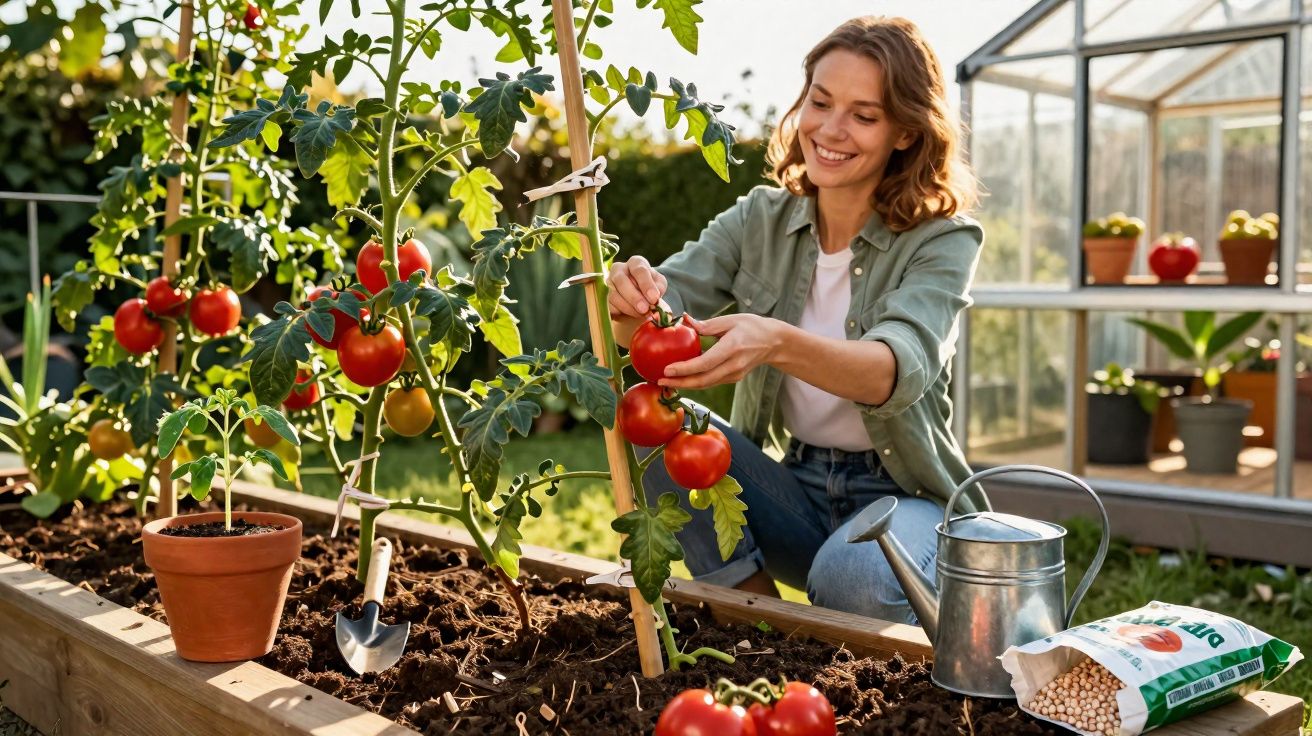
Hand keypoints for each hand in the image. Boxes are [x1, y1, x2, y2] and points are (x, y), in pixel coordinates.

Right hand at [606, 256, 667, 318]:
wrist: (640, 296)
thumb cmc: (650, 287)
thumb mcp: (659, 284)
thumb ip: (659, 287)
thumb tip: (655, 296)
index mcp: (635, 263)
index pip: (639, 270)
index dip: (646, 284)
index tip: (654, 298)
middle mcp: (618, 269)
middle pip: (621, 280)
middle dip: (634, 297)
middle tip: (644, 309)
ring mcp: (608, 282)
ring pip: (613, 294)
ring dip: (628, 306)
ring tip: (640, 314)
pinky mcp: (603, 296)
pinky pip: (608, 304)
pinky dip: (619, 311)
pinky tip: (629, 315)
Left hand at [659, 314, 781, 389]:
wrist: (774, 343)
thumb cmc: (751, 326)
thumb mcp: (731, 320)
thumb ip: (708, 325)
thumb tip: (685, 321)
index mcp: (732, 348)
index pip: (705, 363)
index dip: (685, 369)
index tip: (667, 369)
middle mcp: (733, 365)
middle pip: (703, 380)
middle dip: (680, 382)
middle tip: (660, 380)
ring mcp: (734, 374)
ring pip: (706, 384)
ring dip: (685, 385)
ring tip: (666, 382)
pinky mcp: (733, 378)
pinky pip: (710, 383)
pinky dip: (694, 383)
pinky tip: (680, 379)